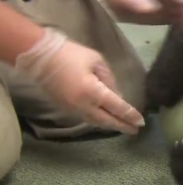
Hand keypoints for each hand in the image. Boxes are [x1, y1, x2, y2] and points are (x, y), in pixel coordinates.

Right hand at [14, 28, 144, 134]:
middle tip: (135, 130)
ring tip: (123, 126)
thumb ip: (110, 80)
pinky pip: (86, 119)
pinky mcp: (65, 109)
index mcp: (94, 91)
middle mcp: (84, 105)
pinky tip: (105, 120)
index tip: (141, 122)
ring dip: (110, 125)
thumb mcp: (97, 62)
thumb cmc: (71, 55)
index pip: (117, 107)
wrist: (40, 58)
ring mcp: (73, 109)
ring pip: (96, 122)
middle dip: (122, 126)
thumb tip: (118, 96)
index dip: (130, 115)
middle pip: (107, 120)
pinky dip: (98, 121)